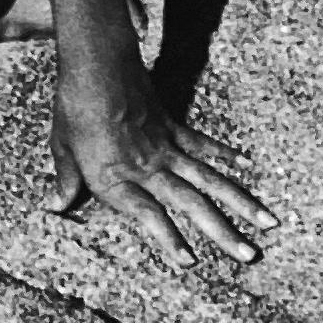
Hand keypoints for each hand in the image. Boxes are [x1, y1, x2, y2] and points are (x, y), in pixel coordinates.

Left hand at [49, 59, 281, 272]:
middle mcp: (147, 166)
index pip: (147, 215)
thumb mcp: (62, 145)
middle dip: (221, 231)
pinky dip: (228, 156)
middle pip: (190, 203)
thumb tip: (54, 207)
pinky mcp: (173, 126)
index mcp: (116, 176)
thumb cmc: (74, 105)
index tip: (190, 261)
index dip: (168, 238)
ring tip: (268, 221)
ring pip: (209, 178)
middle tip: (249, 254)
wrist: (97, 61)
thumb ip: (66, 180)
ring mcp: (165, 146)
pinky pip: (204, 146)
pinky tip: (250, 167)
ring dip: (240, 201)